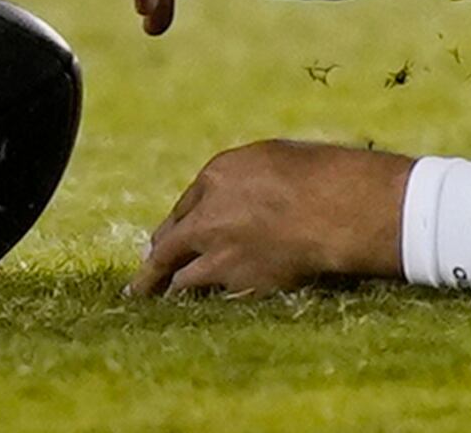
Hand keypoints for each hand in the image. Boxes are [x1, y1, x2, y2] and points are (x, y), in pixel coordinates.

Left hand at [132, 141, 415, 296]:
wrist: (332, 209)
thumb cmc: (314, 174)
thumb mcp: (269, 159)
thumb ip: (241, 180)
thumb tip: (235, 195)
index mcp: (215, 177)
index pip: (184, 208)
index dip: (174, 227)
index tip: (162, 241)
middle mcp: (207, 218)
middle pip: (166, 247)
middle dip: (151, 267)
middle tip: (138, 285)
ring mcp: (220, 256)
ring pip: (182, 280)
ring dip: (172, 290)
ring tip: (159, 303)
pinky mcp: (241, 284)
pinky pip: (218, 297)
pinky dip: (211, 302)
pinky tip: (203, 310)